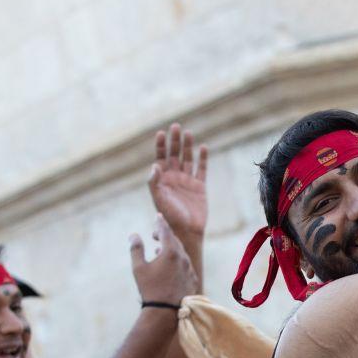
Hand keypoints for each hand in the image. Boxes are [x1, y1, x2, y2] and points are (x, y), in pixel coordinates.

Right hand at [129, 214, 197, 305]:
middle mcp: (183, 259)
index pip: (166, 231)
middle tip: (156, 233)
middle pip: (175, 241)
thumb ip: (136, 249)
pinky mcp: (192, 279)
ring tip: (159, 250)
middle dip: (165, 235)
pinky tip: (170, 266)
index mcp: (171, 252)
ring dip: (170, 248)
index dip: (160, 222)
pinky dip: (177, 261)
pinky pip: (185, 265)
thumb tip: (134, 235)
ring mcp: (189, 270)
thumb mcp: (138, 268)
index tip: (157, 216)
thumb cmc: (149, 289)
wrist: (165, 312)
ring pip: (181, 253)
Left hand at [147, 124, 207, 244]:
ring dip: (188, 146)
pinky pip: (201, 169)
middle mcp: (174, 177)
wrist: (187, 231)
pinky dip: (202, 159)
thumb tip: (155, 165)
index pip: (161, 158)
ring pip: (188, 159)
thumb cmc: (170, 216)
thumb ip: (155, 183)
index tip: (161, 133)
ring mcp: (187, 181)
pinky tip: (203, 148)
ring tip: (188, 133)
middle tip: (176, 126)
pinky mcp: (200, 186)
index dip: (161, 146)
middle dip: (175, 141)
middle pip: (174, 155)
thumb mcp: (159, 199)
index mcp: (163, 179)